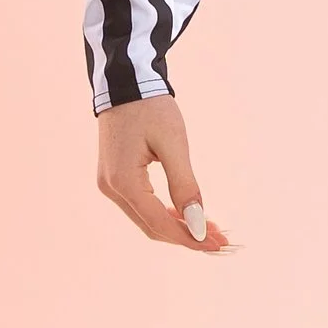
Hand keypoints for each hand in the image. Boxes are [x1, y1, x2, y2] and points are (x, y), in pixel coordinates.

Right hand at [95, 95, 232, 249]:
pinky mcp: (113, 178)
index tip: (218, 244)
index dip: (190, 237)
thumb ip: (185, 185)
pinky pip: (140, 206)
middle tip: (218, 240)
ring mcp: (109, 184)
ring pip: (145, 219)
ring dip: (176, 227)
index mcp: (124, 181)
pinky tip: (186, 214)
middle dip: (186, 236)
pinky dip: (164, 214)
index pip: (160, 223)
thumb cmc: (151, 109)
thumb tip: (196, 224)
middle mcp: (111, 188)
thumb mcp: (174, 144)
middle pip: (151, 227)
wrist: (125, 82)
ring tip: (208, 229)